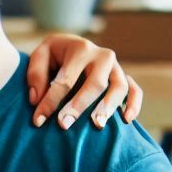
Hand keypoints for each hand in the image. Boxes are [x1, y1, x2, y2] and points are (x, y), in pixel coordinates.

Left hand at [26, 34, 142, 129]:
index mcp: (80, 49)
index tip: (38, 120)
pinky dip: (134, 104)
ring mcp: (116, 67)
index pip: (65, 79)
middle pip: (95, 84)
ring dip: (108, 107)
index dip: (50, 101)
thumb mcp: (40, 55)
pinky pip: (135, 90)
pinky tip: (126, 120)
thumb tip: (37, 99)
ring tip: (97, 125)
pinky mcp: (124, 77)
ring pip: (119, 87)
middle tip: (64, 125)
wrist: (72, 46)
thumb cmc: (53, 55)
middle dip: (78, 106)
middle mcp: (102, 56)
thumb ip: (35, 74)